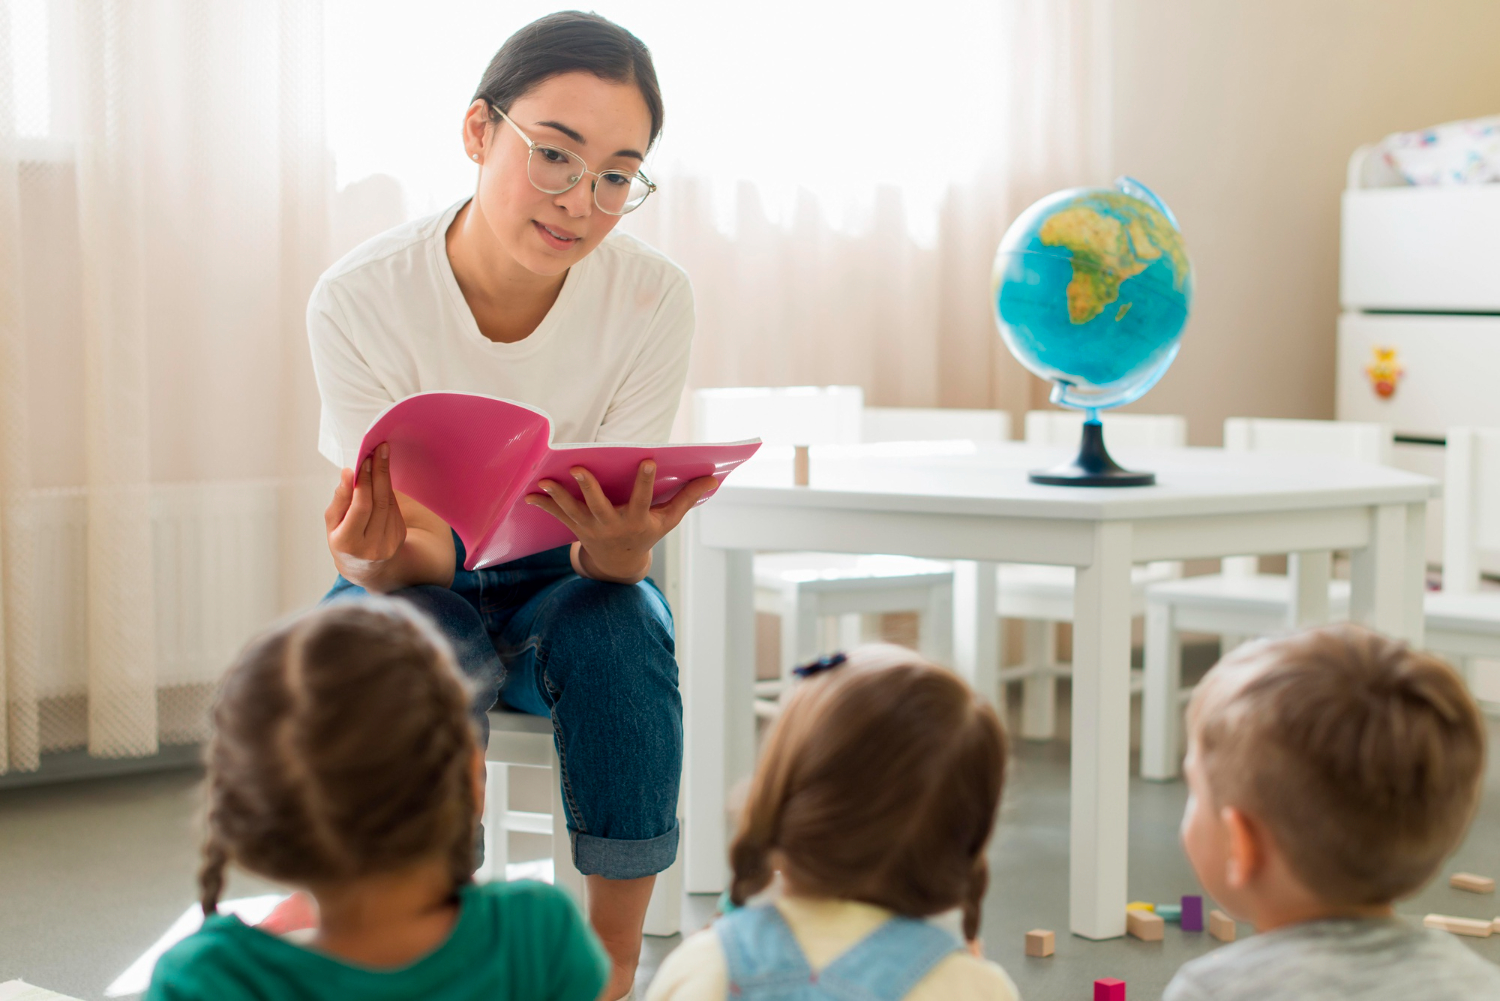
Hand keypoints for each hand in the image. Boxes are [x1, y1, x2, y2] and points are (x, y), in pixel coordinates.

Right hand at [324, 442, 405, 582]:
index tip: (365, 459)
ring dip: (386, 477)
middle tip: (379, 450)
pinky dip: (388, 491)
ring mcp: (389, 543)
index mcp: (348, 543)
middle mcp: (371, 546)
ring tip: (381, 456)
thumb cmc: (343, 540)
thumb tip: (347, 474)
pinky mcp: (400, 537)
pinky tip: (382, 477)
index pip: (361, 508)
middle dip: (379, 473)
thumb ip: (340, 499)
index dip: (364, 482)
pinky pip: (394, 508)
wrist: (365, 568)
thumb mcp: (333, 523)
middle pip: (379, 503)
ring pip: (389, 504)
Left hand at [524, 460, 717, 582]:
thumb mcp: (669, 519)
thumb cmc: (647, 533)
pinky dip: (543, 505)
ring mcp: (592, 528)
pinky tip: (529, 494)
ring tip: (545, 480)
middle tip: (579, 469)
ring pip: (573, 511)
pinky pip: (558, 516)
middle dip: (589, 488)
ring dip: (558, 496)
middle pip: (600, 506)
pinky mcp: (576, 527)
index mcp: (638, 520)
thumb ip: (688, 497)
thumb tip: (714, 478)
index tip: (647, 460)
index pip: (644, 498)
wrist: (620, 563)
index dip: (646, 480)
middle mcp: (613, 525)